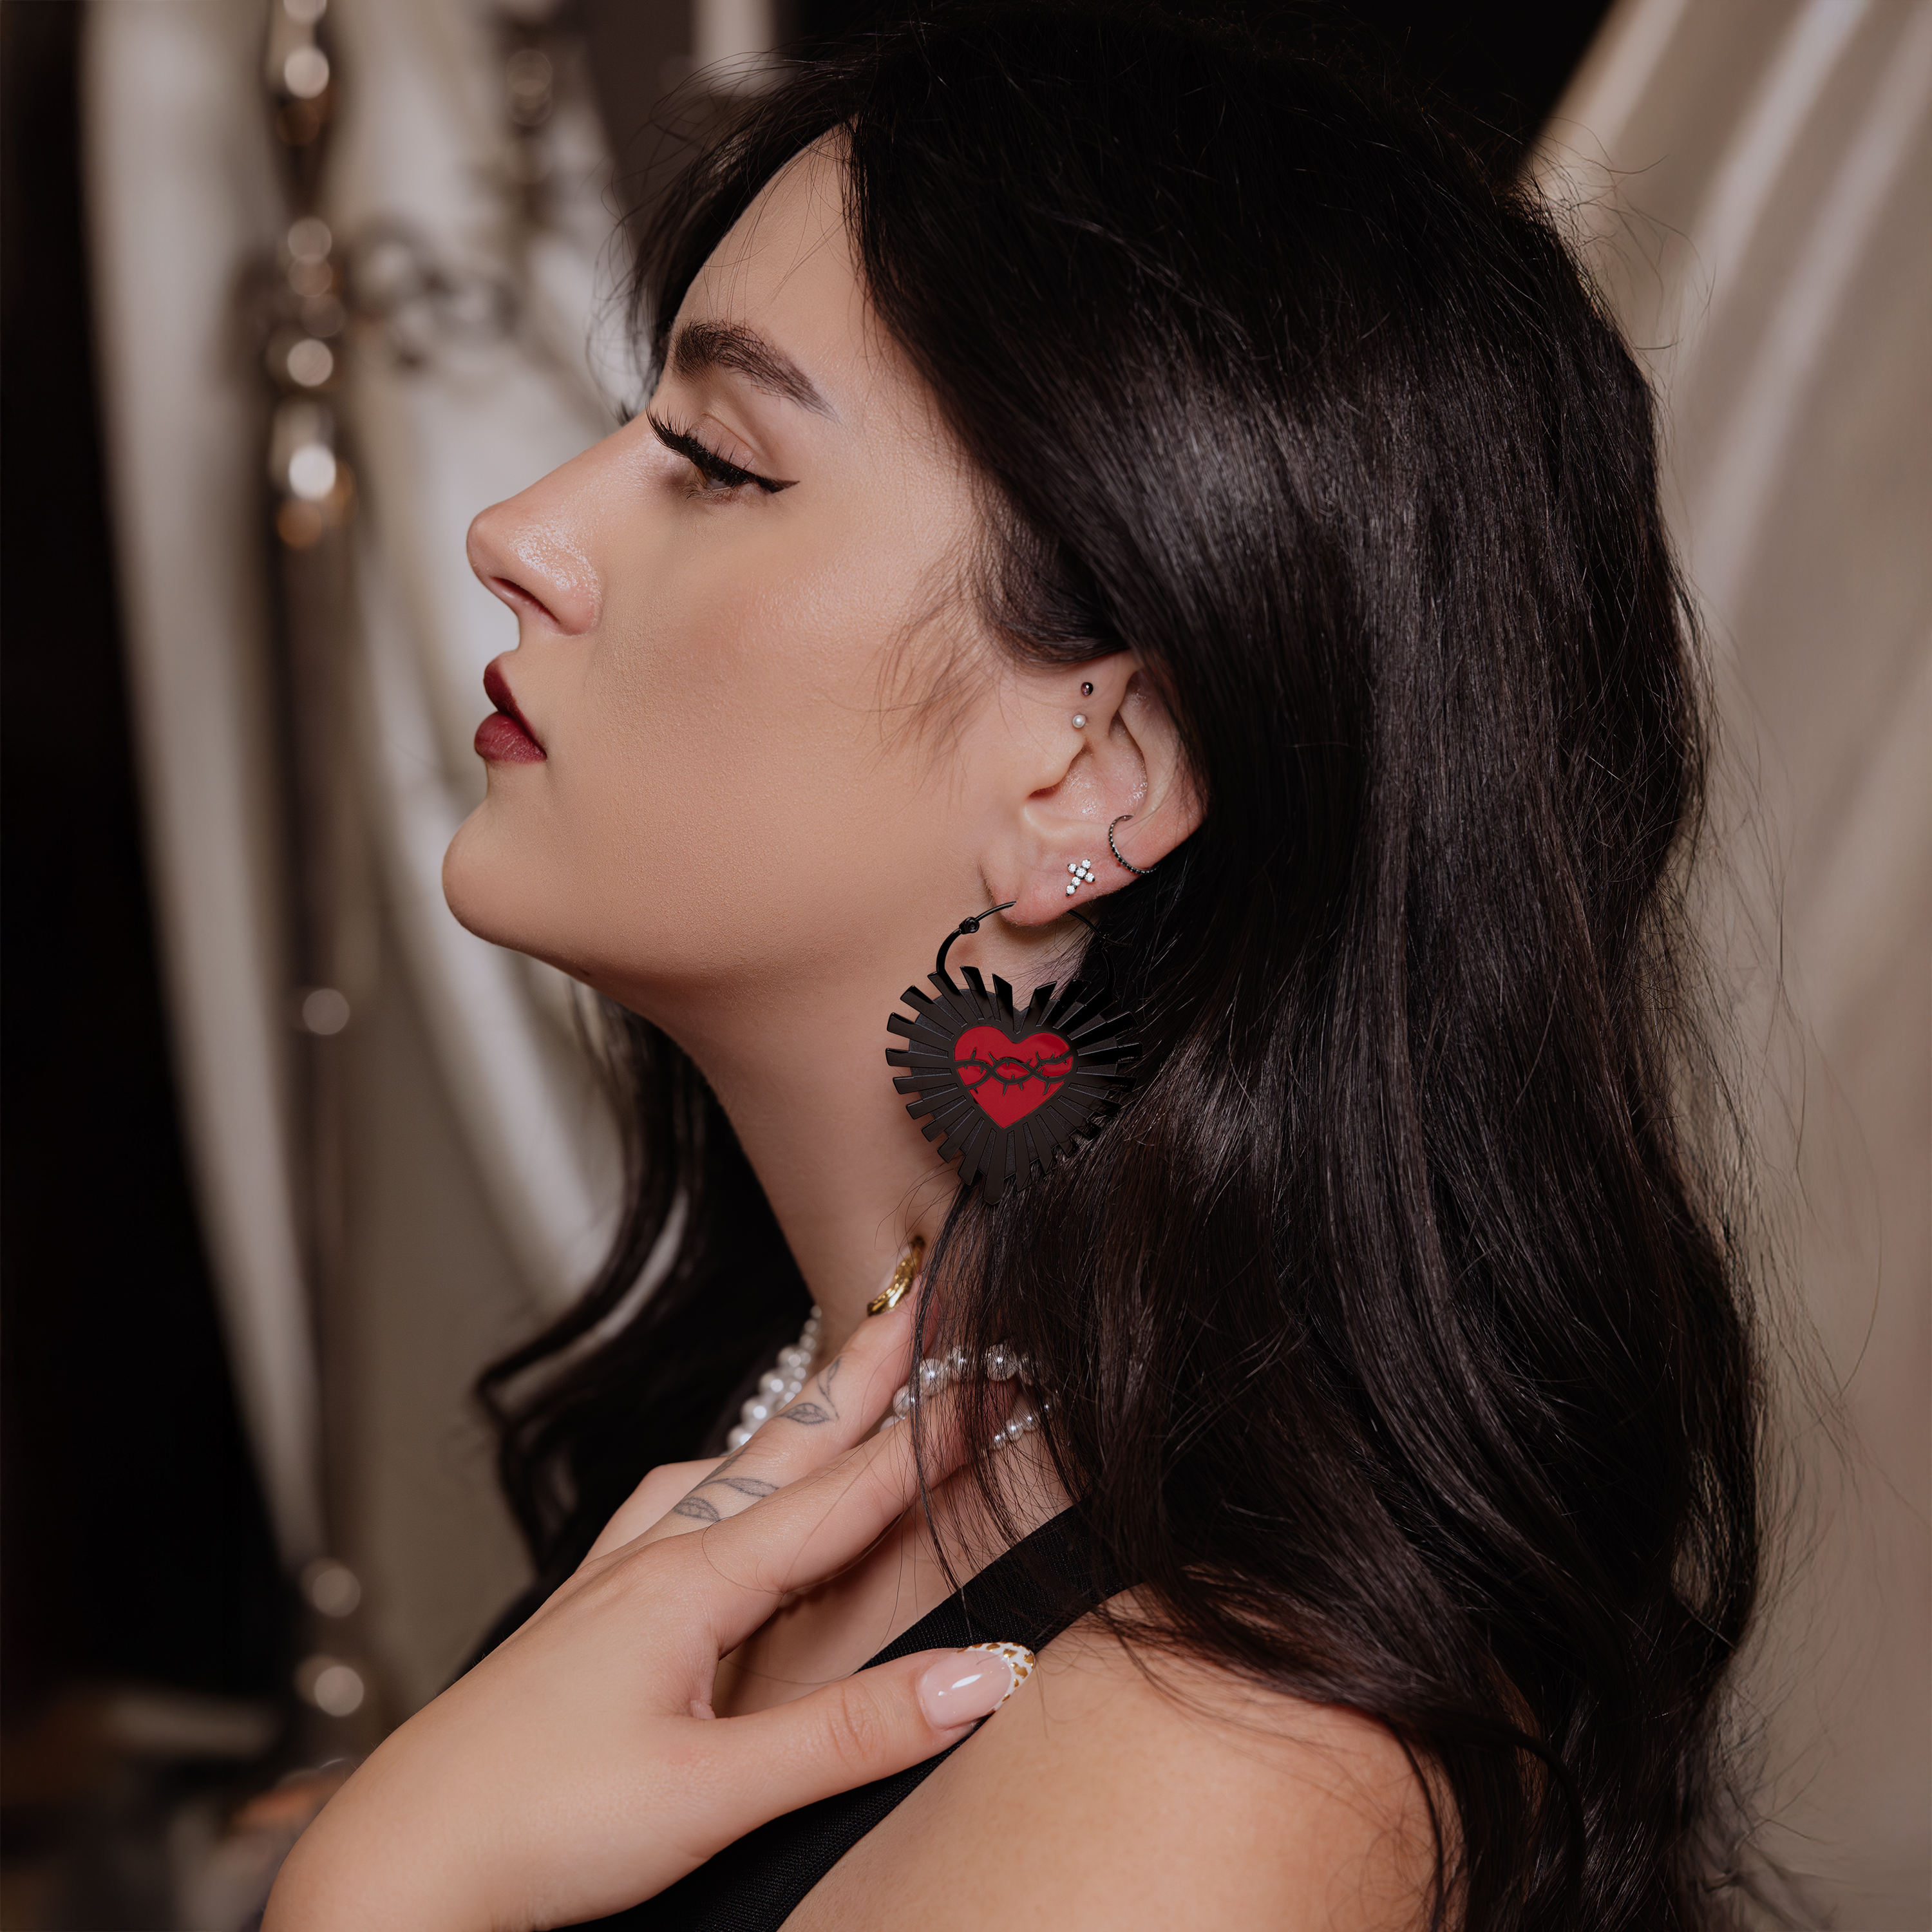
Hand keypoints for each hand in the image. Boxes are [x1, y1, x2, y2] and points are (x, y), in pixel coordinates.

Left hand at [262, 1301, 1033, 1931]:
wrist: (390, 1869)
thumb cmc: (529, 1832)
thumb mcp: (713, 1795)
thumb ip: (851, 1733)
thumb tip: (981, 1675)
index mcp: (689, 1586)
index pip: (839, 1497)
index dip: (922, 1440)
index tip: (987, 1378)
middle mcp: (648, 1565)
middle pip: (776, 1454)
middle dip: (851, 1382)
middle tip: (908, 1310)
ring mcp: (606, 1589)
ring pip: (716, 1478)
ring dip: (783, 1428)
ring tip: (824, 1394)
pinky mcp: (577, 1625)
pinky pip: (662, 1520)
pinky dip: (713, 1484)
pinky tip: (708, 1502)